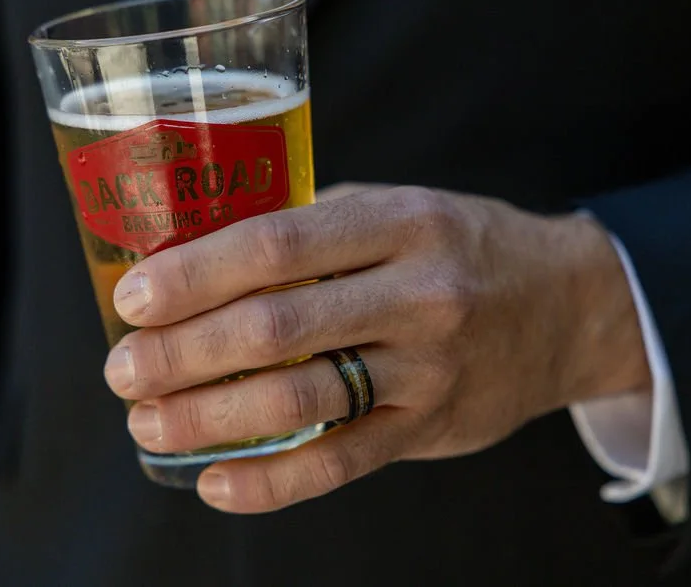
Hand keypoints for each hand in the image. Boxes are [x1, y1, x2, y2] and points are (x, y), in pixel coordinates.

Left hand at [104, 185, 650, 512]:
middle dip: (180, 353)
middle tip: (122, 370)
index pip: (275, 246)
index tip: (133, 299)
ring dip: (207, 417)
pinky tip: (214, 482)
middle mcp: (418, 293)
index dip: (194, 275)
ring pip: (300, 401)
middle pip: (275, 327)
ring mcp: (429, 367)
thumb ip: (310, 227)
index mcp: (398, 222)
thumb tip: (198, 256)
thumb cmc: (460, 246)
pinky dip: (272, 482)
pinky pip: (342, 463)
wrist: (568, 305)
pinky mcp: (431, 427)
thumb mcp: (397, 208)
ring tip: (148, 421)